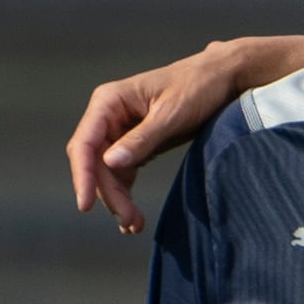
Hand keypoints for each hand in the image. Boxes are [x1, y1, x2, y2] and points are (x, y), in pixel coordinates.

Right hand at [68, 47, 257, 231]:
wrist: (221, 78)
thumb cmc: (197, 87)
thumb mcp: (172, 114)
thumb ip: (142, 139)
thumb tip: (109, 162)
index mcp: (109, 101)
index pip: (84, 142)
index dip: (82, 175)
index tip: (85, 204)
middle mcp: (108, 115)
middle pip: (94, 162)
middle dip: (108, 194)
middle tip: (129, 221)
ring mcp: (119, 130)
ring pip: (106, 172)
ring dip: (117, 199)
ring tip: (134, 225)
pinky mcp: (134, 143)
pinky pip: (121, 173)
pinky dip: (125, 194)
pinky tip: (133, 216)